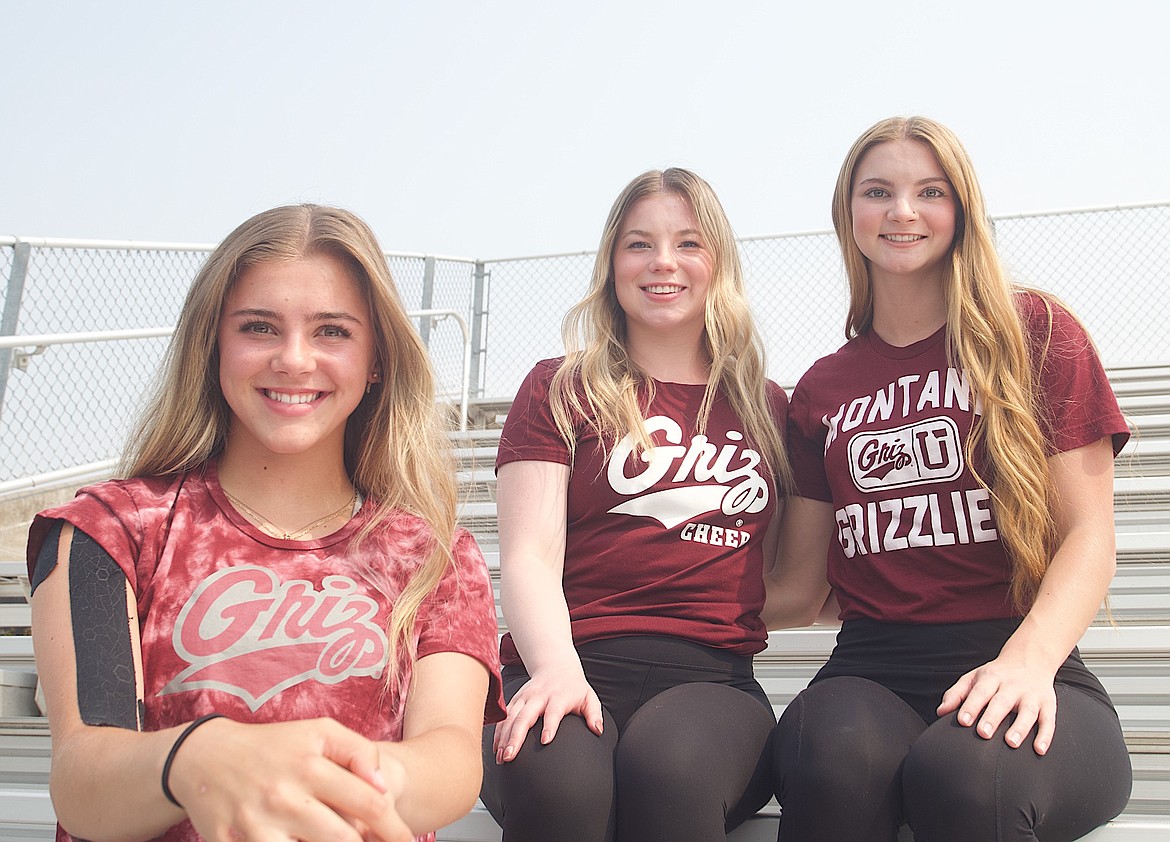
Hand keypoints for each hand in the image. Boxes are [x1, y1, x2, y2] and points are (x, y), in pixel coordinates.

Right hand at [172, 716, 414, 841]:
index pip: (368, 804)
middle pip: (342, 840)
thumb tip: (382, 786)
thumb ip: (358, 751)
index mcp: (311, 765)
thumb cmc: (274, 746)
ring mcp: (255, 824)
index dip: (395, 829)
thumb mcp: (319, 732)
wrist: (204, 757)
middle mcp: (284, 796)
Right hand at [491, 665, 602, 763]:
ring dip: (504, 737)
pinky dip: (499, 732)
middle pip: (525, 716)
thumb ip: (594, 714)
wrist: (556, 666)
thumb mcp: (589, 697)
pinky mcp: (515, 699)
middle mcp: (539, 696)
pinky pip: (504, 716)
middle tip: (510, 756)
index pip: (553, 711)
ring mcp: (525, 697)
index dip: (550, 725)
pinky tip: (496, 748)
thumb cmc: (574, 688)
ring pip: (511, 717)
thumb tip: (597, 730)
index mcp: (558, 696)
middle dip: (516, 736)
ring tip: (501, 757)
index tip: (546, 741)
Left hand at [937, 657, 1057, 754]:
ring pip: (1028, 711)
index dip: (971, 706)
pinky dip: (1046, 735)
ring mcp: (1032, 694)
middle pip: (1002, 701)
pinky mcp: (1048, 704)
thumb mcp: (974, 677)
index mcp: (992, 678)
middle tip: (983, 733)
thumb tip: (941, 712)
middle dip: (992, 717)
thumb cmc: (997, 674)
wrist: (1030, 658)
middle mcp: (1012, 685)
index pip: (980, 691)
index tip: (962, 720)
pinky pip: (1049, 720)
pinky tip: (1039, 749)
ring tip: (1011, 742)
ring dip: (1020, 727)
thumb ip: (957, 694)